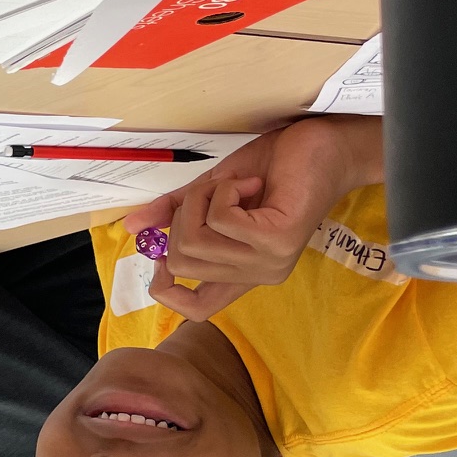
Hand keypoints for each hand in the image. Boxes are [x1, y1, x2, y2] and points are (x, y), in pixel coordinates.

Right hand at [120, 117, 382, 318]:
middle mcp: (257, 275)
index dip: (165, 289)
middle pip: (181, 261)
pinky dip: (224, 191)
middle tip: (211, 193)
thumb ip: (175, 211)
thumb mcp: (212, 192)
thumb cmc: (273, 170)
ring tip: (233, 185)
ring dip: (203, 199)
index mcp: (242, 271)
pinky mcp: (278, 241)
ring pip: (196, 241)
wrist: (324, 148)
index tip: (158, 253)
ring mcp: (269, 262)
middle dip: (181, 215)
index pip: (198, 309)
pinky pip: (221, 220)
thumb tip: (132, 226)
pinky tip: (250, 184)